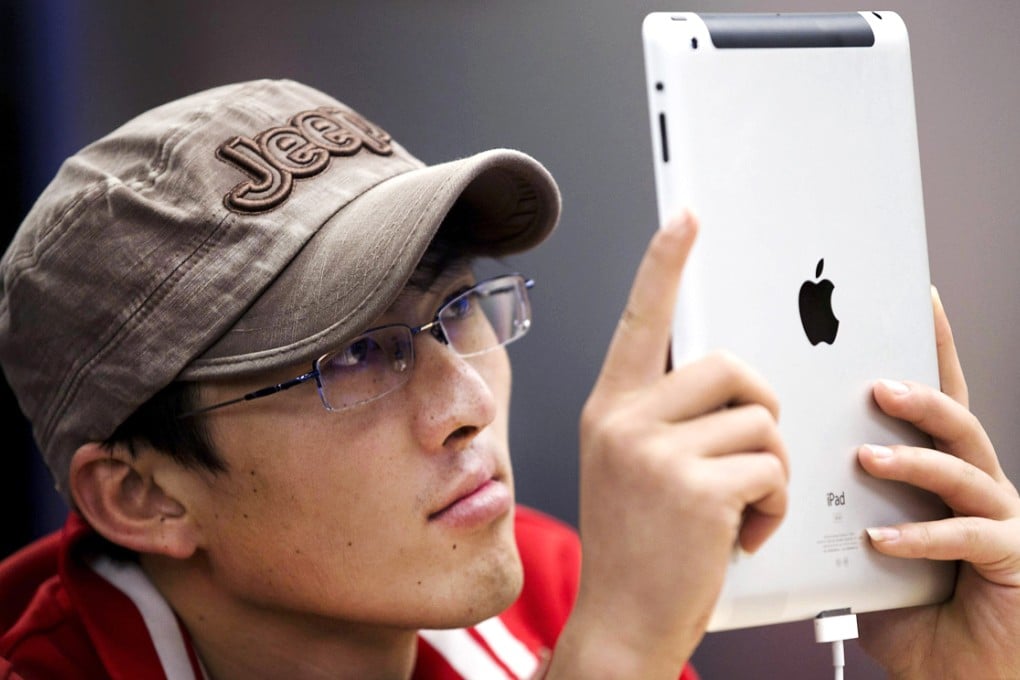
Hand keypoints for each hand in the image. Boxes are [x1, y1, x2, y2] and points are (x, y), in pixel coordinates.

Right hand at [548, 214, 788, 677]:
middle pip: (731, 368)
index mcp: (610, 409)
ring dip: (768, 469)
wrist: (621, 621)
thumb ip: (664, 418)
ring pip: (761, 421)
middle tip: (749, 453)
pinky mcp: (695, 489)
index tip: (686, 217)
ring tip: (737, 508)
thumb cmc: (636, 547)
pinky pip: (771, 467)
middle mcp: (625, 421)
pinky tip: (742, 533)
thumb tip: (731, 386)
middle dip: (760, 410)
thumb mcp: (630, 468)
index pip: (641, 320)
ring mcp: (656, 453)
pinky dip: (772, 505)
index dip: (665, 264)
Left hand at [857, 288, 1019, 678]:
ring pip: (964, 468)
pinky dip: (923, 535)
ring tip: (866, 456)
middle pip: (957, 421)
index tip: (916, 300)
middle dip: (919, 395)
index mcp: (941, 471)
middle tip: (876, 384)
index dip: (931, 349)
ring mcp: (1002, 518)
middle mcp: (979, 484)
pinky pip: (970, 536)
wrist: (951, 675)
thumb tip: (778, 460)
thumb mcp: (861, 542)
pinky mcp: (1015, 558)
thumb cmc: (908, 606)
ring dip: (913, 459)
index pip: (936, 399)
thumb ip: (837, 500)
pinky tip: (884, 539)